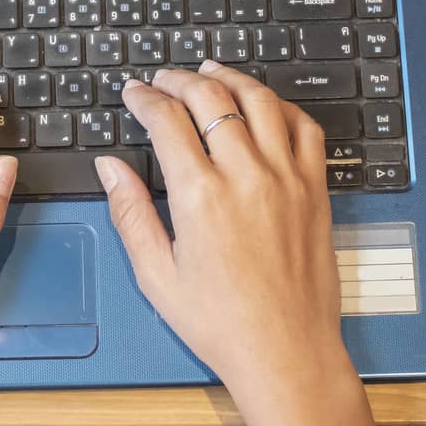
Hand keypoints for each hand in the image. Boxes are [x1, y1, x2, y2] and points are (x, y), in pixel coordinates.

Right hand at [98, 60, 393, 425]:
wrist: (286, 353)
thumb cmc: (221, 323)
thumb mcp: (156, 275)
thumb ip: (131, 213)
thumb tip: (110, 167)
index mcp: (200, 197)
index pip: (166, 120)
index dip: (145, 97)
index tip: (134, 92)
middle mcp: (247, 177)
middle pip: (211, 98)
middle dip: (180, 79)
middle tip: (163, 78)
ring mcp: (287, 179)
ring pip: (260, 101)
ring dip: (230, 78)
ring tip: (210, 72)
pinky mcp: (315, 190)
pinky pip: (304, 128)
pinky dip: (281, 106)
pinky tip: (263, 104)